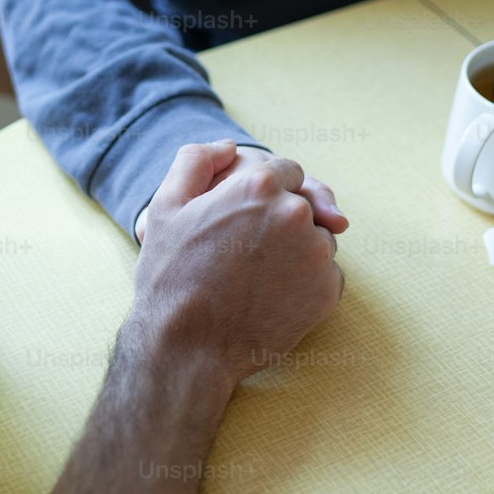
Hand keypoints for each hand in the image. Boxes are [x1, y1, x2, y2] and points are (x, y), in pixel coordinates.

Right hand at [130, 140, 344, 387]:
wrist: (187, 347)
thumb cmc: (171, 276)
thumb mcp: (166, 206)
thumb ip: (197, 160)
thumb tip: (230, 146)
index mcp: (258, 184)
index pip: (285, 171)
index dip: (263, 193)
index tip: (246, 218)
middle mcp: (295, 212)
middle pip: (303, 203)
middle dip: (281, 220)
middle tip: (246, 251)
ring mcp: (316, 254)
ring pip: (317, 238)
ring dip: (298, 250)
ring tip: (257, 274)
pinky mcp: (328, 291)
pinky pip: (326, 274)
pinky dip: (306, 282)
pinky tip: (272, 295)